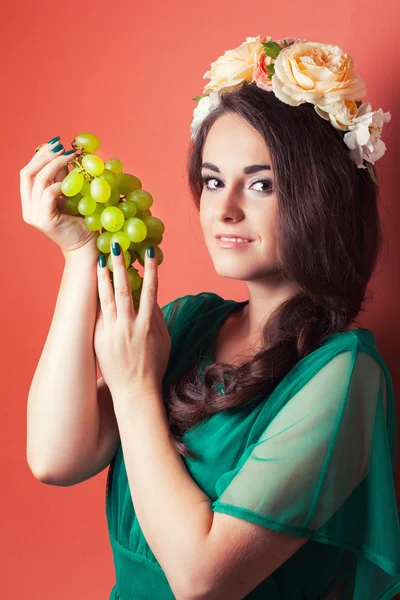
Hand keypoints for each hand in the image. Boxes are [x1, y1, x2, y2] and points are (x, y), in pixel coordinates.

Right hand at [20, 140, 98, 253]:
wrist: (86, 247)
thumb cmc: (80, 221)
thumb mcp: (69, 194)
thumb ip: (62, 177)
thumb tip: (63, 153)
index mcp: (30, 201)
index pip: (27, 172)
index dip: (39, 155)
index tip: (55, 143)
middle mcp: (28, 208)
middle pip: (27, 173)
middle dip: (44, 157)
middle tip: (62, 147)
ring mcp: (34, 215)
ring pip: (38, 180)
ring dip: (55, 165)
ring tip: (71, 157)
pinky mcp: (45, 220)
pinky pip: (48, 194)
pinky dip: (61, 183)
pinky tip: (73, 181)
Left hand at [94, 244, 170, 399]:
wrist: (135, 391)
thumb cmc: (153, 365)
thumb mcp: (163, 340)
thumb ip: (157, 317)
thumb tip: (151, 297)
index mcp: (148, 324)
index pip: (150, 290)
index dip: (150, 270)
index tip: (148, 252)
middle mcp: (129, 325)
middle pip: (123, 289)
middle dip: (120, 265)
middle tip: (116, 246)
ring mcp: (112, 332)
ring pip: (106, 298)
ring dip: (103, 277)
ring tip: (100, 260)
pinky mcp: (99, 338)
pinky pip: (99, 313)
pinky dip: (98, 297)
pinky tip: (95, 284)